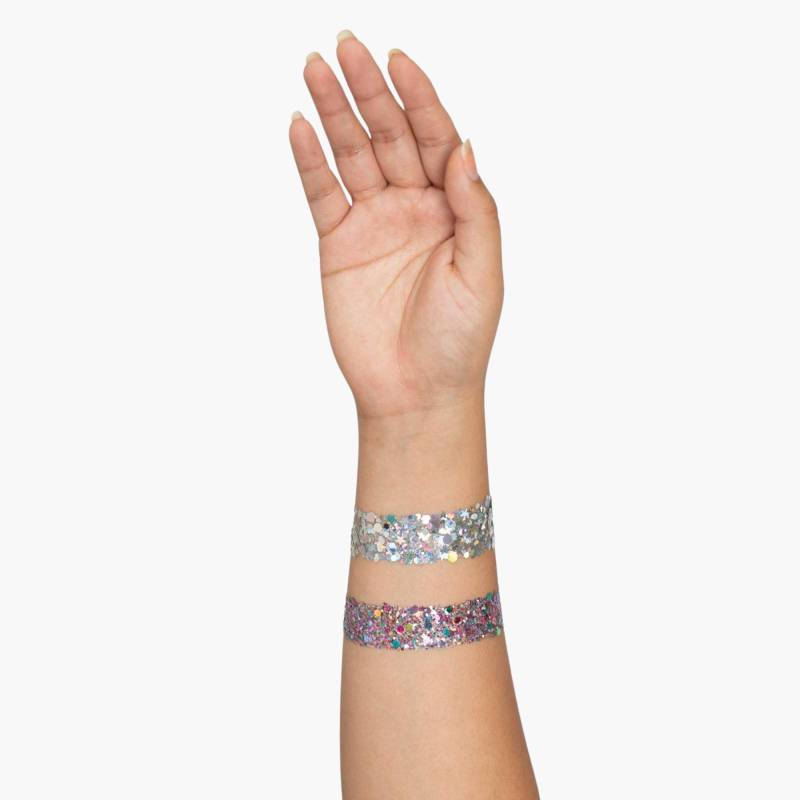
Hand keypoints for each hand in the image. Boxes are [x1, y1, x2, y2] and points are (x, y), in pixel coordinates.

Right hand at [289, 32, 501, 421]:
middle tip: (345, 46)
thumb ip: (476, 209)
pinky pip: (321, 194)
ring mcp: (374, 224)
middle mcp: (414, 207)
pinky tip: (299, 126)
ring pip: (352, 156)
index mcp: (453, 209)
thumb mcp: (481, 272)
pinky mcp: (339, 246)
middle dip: (369, 92)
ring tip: (314, 68)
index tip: (398, 60)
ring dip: (334, 113)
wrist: (415, 394)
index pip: (436, 138)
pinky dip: (309, 162)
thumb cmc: (458, 340)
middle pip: (390, 136)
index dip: (419, 98)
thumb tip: (466, 145)